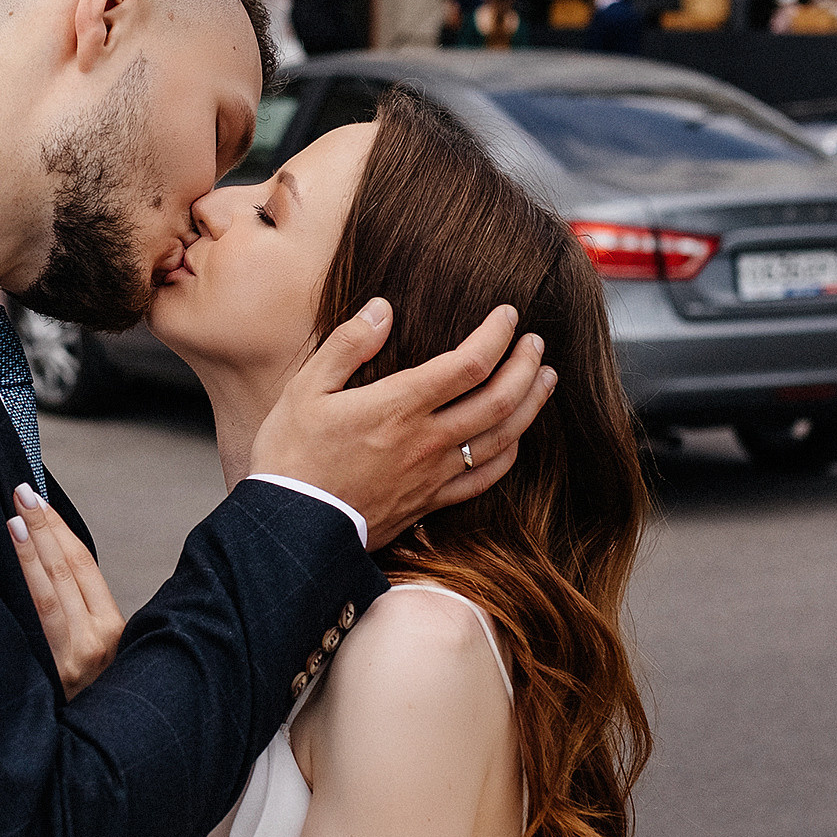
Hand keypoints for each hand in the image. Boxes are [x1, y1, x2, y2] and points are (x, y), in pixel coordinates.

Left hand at [8, 486, 125, 698]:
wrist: (80, 761)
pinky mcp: (47, 675)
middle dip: (43, 527)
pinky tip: (3, 565)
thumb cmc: (87, 701)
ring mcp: (70, 661)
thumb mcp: (96, 659)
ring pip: (47, 593)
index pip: (84, 567)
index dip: (60, 529)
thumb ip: (79, 618)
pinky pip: (29, 623)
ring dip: (28, 552)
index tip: (38, 499)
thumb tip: (43, 564)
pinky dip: (17, 588)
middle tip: (19, 492)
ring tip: (12, 519)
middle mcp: (96, 644)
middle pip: (66, 571)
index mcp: (114, 633)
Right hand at [249, 302, 557, 548]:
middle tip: (536, 341)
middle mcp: (426, 440)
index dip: (496, 335)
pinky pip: (484, 480)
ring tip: (545, 379)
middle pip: (499, 399)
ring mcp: (433, 475)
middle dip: (525, 365)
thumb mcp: (305, 389)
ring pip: (502, 438)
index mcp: (399, 406)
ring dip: (531, 405)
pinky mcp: (429, 503)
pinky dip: (509, 454)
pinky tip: (516, 438)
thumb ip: (348, 345)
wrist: (291, 528)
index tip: (507, 314)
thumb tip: (382, 308)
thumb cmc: (292, 456)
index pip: (469, 363)